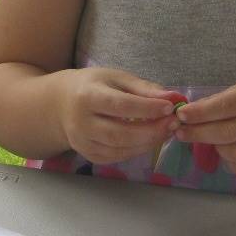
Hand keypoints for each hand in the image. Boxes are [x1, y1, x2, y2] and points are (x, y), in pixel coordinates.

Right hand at [53, 68, 177, 164]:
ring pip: (119, 149)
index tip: (169, 107)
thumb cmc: (93, 86)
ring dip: (148, 142)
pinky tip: (149, 140)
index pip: (119, 105)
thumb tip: (173, 98)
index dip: (146, 108)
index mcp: (87, 96)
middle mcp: (81, 122)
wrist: (61, 104)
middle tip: (173, 124)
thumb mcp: (116, 78)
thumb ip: (144, 88)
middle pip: (119, 133)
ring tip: (166, 132)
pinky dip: (137, 150)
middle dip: (151, 131)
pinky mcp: (88, 154)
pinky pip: (116, 157)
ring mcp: (82, 142)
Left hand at [172, 77, 235, 176]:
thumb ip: (225, 100)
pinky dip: (231, 164)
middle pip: (227, 133)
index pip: (228, 106)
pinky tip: (228, 152)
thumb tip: (191, 113)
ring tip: (210, 140)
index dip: (201, 112)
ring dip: (215, 148)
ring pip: (234, 154)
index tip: (181, 115)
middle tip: (180, 132)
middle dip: (198, 133)